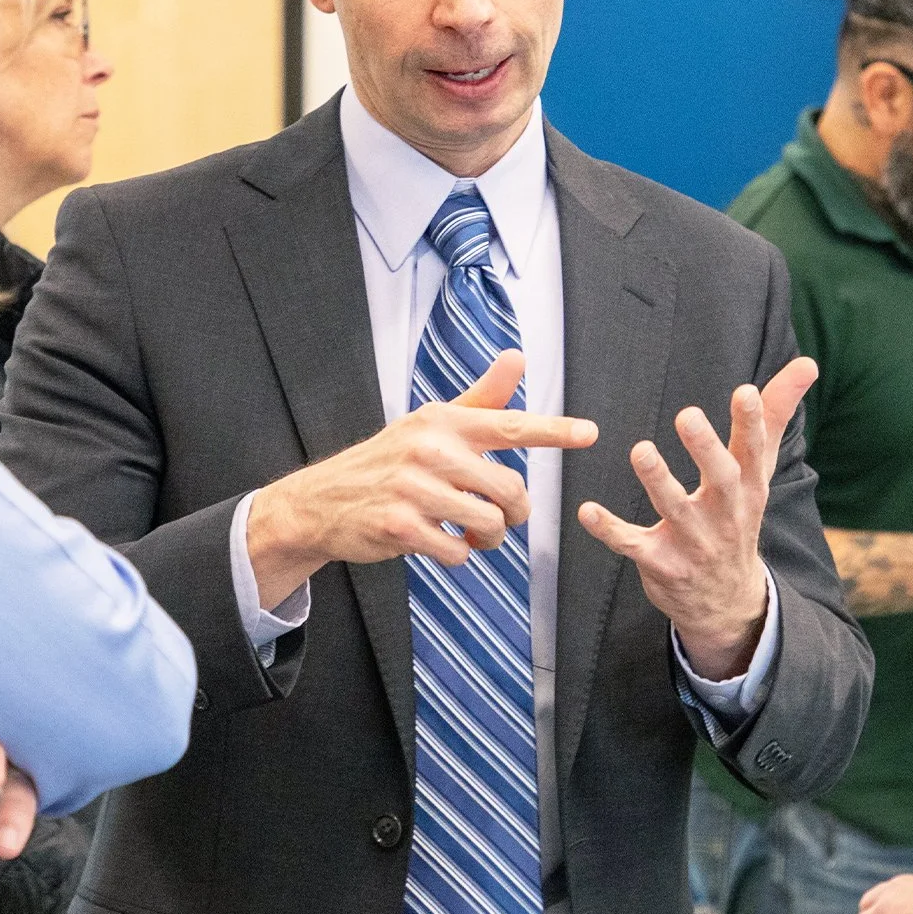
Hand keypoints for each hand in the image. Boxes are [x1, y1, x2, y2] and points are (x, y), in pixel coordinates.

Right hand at [244, 350, 597, 609]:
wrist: (322, 500)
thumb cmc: (387, 461)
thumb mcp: (430, 423)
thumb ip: (480, 399)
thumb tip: (517, 357)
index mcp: (443, 421)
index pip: (510, 424)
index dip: (554, 430)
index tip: (590, 434)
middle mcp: (429, 449)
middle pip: (510, 490)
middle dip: (514, 513)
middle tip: (501, 519)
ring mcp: (413, 488)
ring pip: (489, 525)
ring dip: (489, 540)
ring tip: (472, 536)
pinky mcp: (400, 527)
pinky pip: (457, 552)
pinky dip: (457, 556)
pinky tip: (439, 544)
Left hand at [574, 356, 817, 678]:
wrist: (727, 602)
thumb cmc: (739, 515)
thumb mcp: (760, 470)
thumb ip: (776, 413)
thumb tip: (806, 363)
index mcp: (749, 488)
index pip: (754, 452)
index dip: (752, 422)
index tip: (745, 391)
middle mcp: (725, 515)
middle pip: (720, 480)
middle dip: (706, 449)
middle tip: (687, 415)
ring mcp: (694, 542)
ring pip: (675, 510)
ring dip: (658, 480)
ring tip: (640, 450)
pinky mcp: (661, 563)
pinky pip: (632, 545)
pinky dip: (610, 530)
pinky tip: (587, 511)